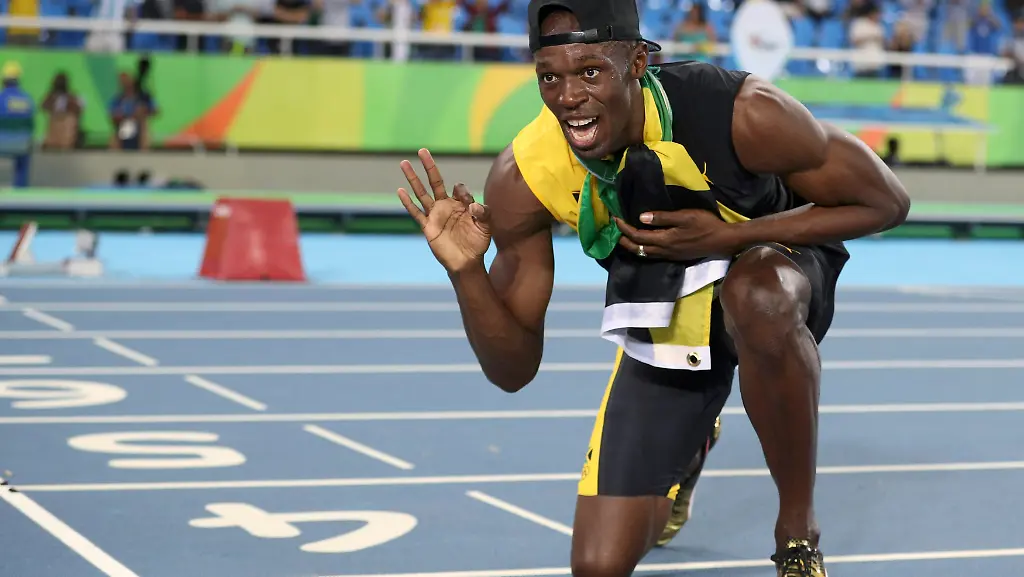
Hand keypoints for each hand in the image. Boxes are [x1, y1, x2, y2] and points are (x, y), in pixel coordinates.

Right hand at [398, 148, 490, 273]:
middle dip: (429, 166)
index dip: (463, 193)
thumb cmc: (477, 242)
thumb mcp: (486, 226)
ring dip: (413, 178)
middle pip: (435, 181)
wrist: (467, 262)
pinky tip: (400, 190)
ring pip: (421, 193)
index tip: (470, 207)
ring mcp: (435, 215)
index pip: (458, 188)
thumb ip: (484, 213)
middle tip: (422, 150)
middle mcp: (446, 206)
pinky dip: (407, 202)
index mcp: (460, 203)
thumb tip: (473, 206)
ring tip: (404, 163)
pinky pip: (416, 212)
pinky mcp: (428, 227)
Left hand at [613, 209, 738, 260]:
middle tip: (615, 230)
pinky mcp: (675, 256)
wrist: (723, 241)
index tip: (615, 218)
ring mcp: (670, 255)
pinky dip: (643, 250)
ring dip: (632, 247)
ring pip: (644, 254)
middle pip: (638, 249)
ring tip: (624, 238)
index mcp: (664, 240)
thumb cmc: (705, 225)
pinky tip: (643, 245)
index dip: (624, 228)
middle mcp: (664, 251)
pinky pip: (653, 256)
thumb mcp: (685, 216)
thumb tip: (641, 218)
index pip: (638, 235)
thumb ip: (663, 218)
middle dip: (624, 240)